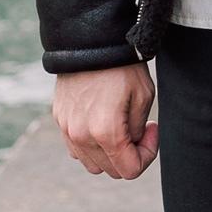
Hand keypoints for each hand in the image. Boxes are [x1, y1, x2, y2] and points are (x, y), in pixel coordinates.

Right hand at [53, 63, 158, 179]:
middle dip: (130, 155)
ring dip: (110, 154)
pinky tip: (103, 122)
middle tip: (140, 128)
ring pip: (92, 164)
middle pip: (111, 170)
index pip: (130, 171)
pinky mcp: (59, 120)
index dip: (148, 155)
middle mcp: (81, 136)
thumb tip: (131, 146)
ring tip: (121, 126)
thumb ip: (137, 131)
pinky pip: (77, 148)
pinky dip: (92, 145)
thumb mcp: (143, 96)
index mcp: (106, 132)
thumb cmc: (122, 66)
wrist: (91, 40)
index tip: (151, 130)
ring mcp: (67, 129)